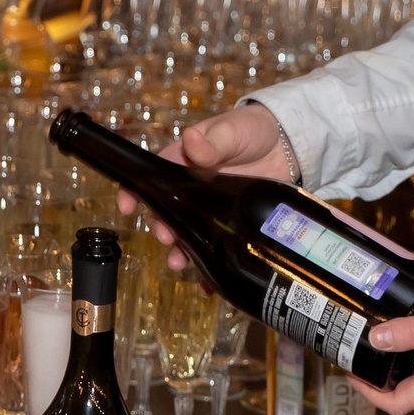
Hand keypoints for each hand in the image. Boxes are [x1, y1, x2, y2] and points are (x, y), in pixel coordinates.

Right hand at [117, 106, 296, 268]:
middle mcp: (193, 189)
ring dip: (182, 251)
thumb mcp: (232, 130)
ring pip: (189, 234)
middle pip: (168, 212)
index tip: (126, 207)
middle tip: (166, 238)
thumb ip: (213, 140)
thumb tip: (191, 140)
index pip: (152, 176)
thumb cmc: (251, 129)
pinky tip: (209, 285)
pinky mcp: (232, 225)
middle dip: (163, 227)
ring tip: (181, 264)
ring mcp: (212, 209)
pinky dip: (212, 269)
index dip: (135, 191)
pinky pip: (219, 249)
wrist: (287, 145)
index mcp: (184, 161)